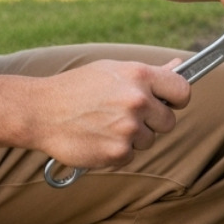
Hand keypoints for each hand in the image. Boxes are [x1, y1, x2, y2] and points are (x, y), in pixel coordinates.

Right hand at [34, 59, 191, 169]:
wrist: (41, 111)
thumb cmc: (77, 87)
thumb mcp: (112, 71)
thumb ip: (149, 73)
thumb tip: (178, 67)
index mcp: (138, 75)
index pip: (182, 90)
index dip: (177, 98)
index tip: (168, 102)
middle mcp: (137, 101)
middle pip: (168, 121)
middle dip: (152, 121)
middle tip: (125, 115)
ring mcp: (128, 129)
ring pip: (149, 140)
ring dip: (132, 137)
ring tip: (105, 124)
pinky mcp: (118, 153)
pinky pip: (131, 156)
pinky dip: (117, 151)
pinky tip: (97, 137)